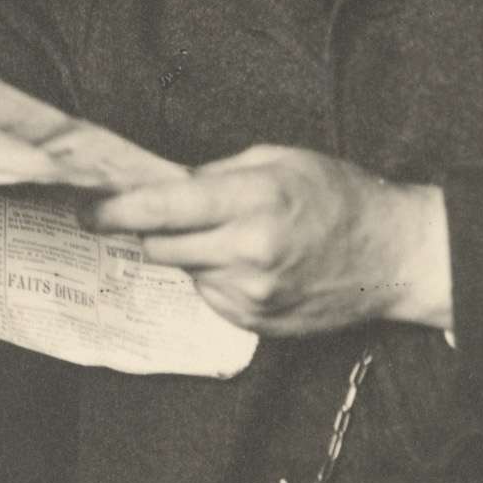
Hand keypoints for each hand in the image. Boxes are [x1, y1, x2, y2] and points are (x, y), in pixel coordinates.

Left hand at [87, 146, 452, 337]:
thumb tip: (165, 186)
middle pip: (160, 247)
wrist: (394, 256)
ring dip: (193, 254)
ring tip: (235, 237)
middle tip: (162, 215)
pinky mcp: (257, 323)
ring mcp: (252, 294)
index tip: (87, 210)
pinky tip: (253, 264)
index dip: (116, 210)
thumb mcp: (281, 159)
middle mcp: (248, 252)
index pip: (162, 208)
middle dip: (153, 230)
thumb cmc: (340, 196)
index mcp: (253, 200)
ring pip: (186, 272)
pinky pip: (212, 297)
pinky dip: (218, 278)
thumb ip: (219, 174)